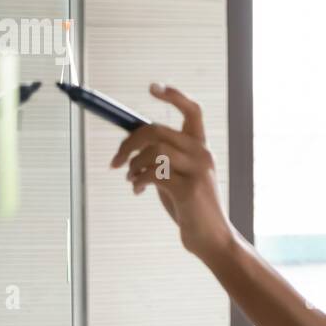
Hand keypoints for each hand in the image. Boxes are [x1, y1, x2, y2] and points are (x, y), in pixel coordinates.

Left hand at [110, 83, 232, 260]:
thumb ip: (162, 159)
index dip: (173, 96)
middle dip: (128, 144)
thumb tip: (131, 144)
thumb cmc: (190, 207)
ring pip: (154, 151)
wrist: (210, 238)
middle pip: (157, 130)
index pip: (192, 111)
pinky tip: (138, 190)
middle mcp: (202, 154)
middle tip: (116, 162)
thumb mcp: (177, 176)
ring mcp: (198, 171)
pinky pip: (154, 174)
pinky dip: (138, 180)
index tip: (153, 88)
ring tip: (131, 180)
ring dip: (133, 165)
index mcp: (201, 148)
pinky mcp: (190, 188)